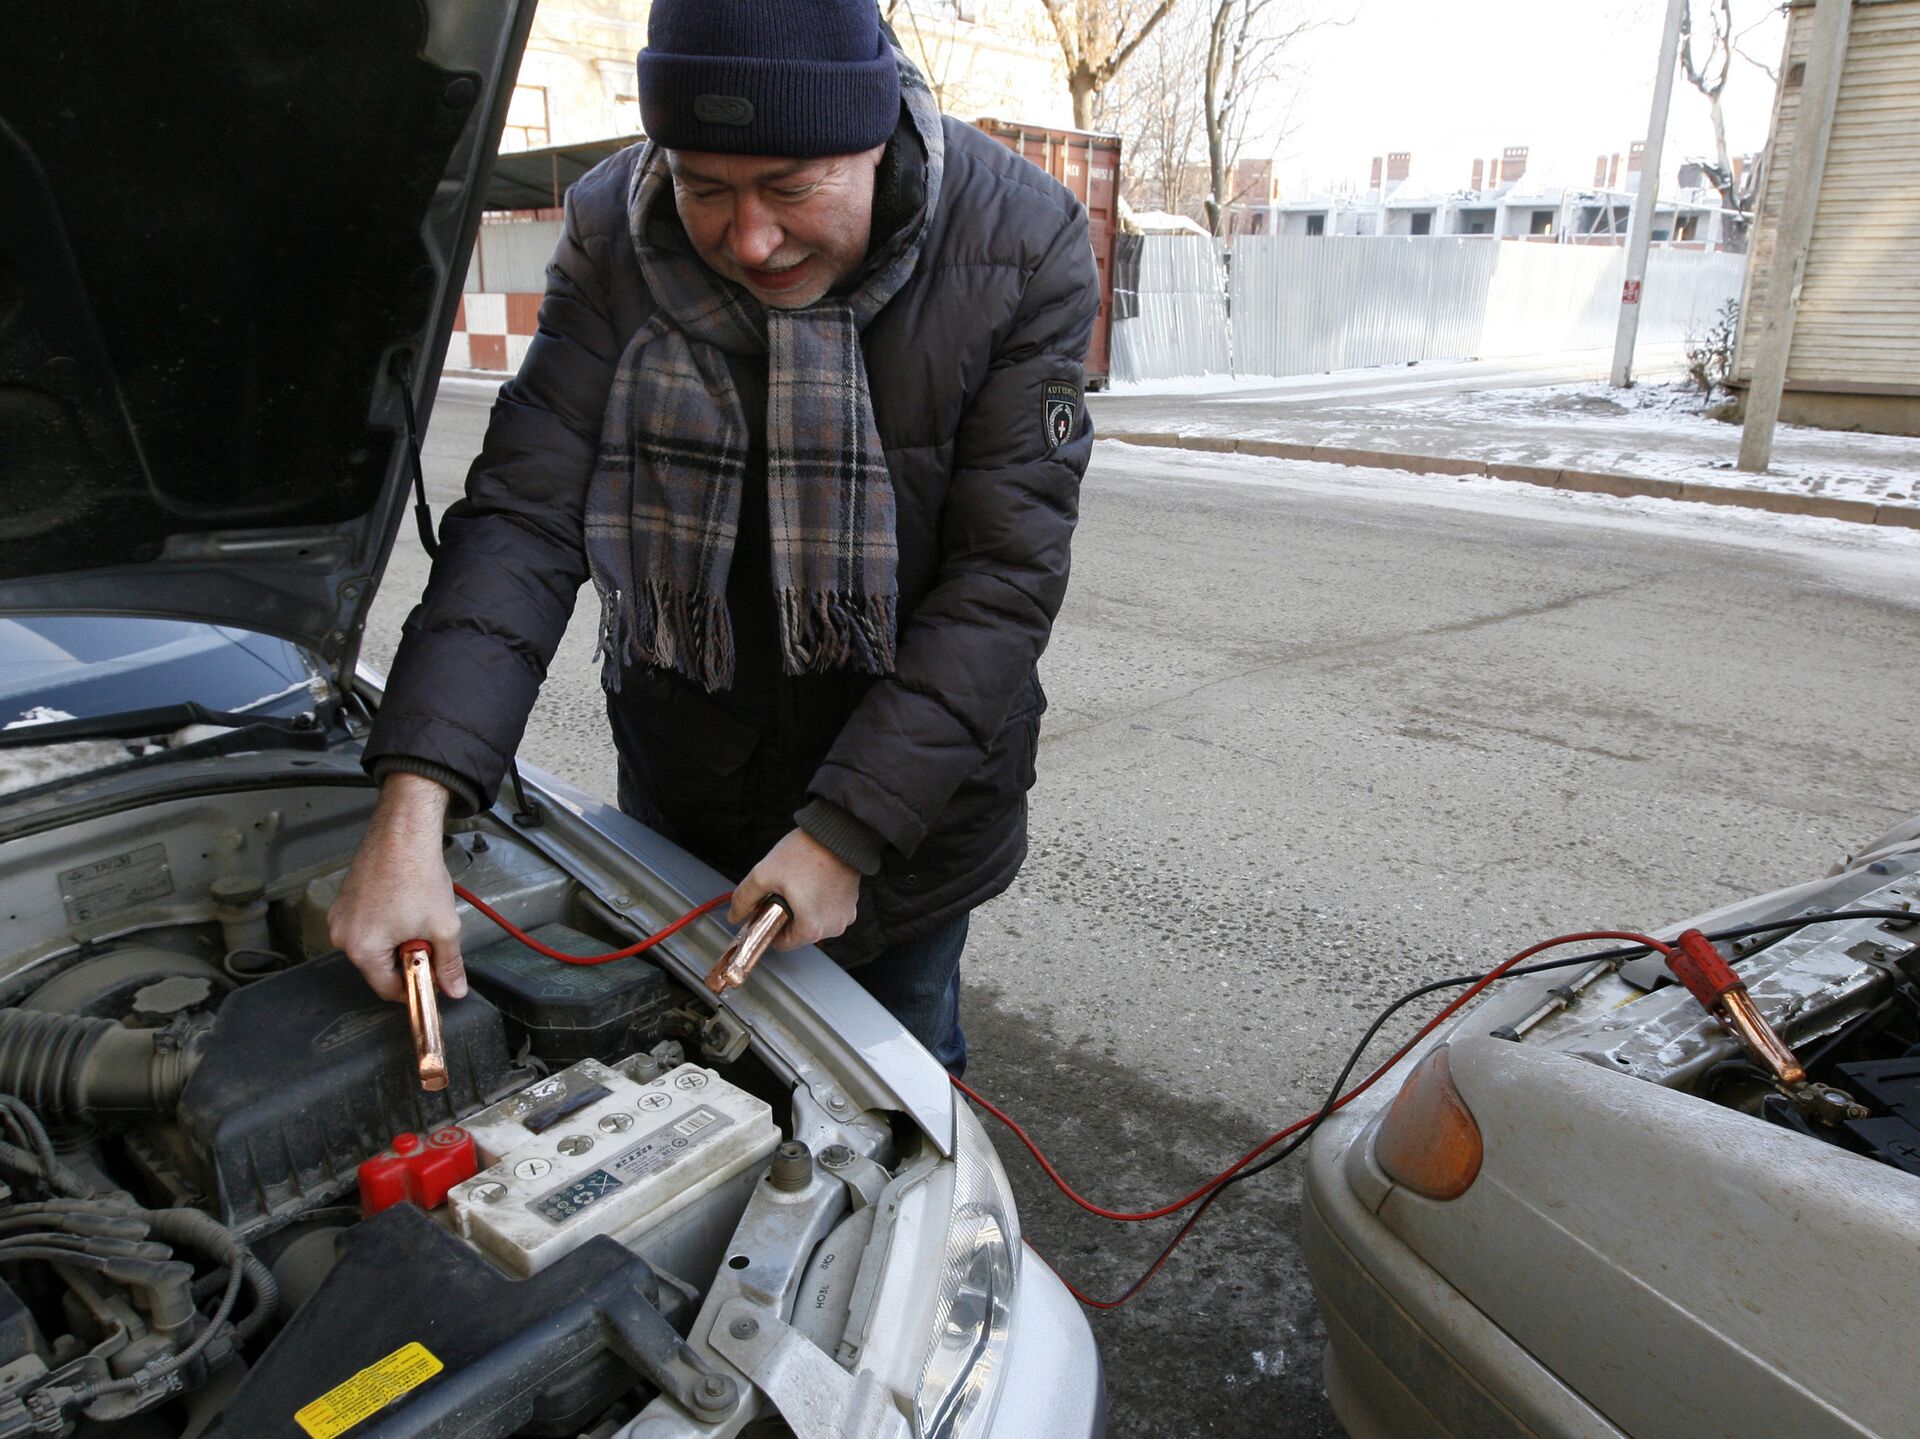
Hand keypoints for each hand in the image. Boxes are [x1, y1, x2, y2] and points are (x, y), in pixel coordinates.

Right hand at [329, 773, 467, 1000]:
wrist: (403, 833)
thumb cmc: (418, 876)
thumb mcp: (443, 928)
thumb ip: (449, 965)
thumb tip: (455, 990)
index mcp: (361, 949)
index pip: (387, 989)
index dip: (415, 987)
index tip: (433, 978)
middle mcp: (342, 936)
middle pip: (379, 967)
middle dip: (407, 959)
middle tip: (430, 939)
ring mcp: (340, 916)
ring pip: (374, 945)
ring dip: (398, 940)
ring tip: (418, 916)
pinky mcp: (344, 901)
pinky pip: (367, 925)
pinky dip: (387, 924)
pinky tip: (405, 905)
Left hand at [730, 828, 859, 950]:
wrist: (837, 832)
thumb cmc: (806, 852)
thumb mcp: (764, 874)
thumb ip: (744, 899)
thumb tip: (734, 915)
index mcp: (812, 928)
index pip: (782, 943)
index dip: (768, 926)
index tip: (767, 909)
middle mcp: (832, 927)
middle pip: (799, 931)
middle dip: (787, 915)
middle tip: (783, 890)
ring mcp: (845, 915)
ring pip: (814, 920)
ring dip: (804, 907)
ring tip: (801, 882)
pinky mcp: (853, 903)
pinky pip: (829, 909)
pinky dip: (819, 899)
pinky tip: (814, 880)